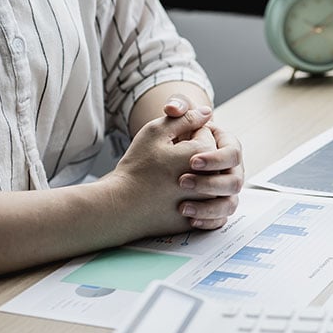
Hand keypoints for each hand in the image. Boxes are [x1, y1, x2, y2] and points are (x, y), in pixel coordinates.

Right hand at [104, 107, 227, 236]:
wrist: (120, 206)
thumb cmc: (136, 168)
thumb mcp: (156, 132)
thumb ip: (185, 118)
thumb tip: (207, 112)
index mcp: (204, 154)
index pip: (206, 133)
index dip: (185, 136)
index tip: (169, 145)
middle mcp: (212, 179)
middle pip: (211, 158)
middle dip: (194, 156)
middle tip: (169, 163)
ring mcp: (207, 203)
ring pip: (210, 181)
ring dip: (197, 177)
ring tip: (171, 180)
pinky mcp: (199, 220)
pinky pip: (205, 207)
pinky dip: (194, 200)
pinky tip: (175, 197)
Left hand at [164, 95, 244, 228]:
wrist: (163, 160)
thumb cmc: (174, 135)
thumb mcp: (175, 117)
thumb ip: (179, 107)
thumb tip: (185, 109)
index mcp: (228, 147)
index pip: (233, 153)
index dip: (216, 159)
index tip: (192, 161)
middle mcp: (231, 170)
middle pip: (235, 181)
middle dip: (210, 184)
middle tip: (182, 182)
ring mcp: (225, 191)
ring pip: (230, 204)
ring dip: (209, 208)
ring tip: (183, 208)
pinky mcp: (217, 207)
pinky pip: (221, 220)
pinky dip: (208, 222)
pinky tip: (189, 220)